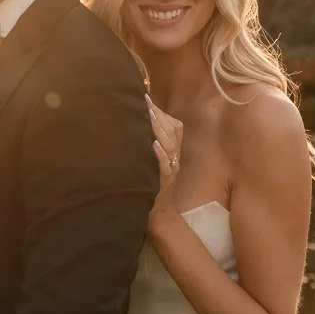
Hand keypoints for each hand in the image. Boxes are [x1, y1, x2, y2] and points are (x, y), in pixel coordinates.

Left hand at [146, 98, 182, 226]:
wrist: (159, 214)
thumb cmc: (153, 186)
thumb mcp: (155, 163)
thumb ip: (152, 145)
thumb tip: (138, 125)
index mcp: (174, 153)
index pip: (174, 127)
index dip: (163, 113)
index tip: (148, 99)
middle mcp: (175, 159)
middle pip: (173, 133)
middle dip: (159, 115)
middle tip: (145, 101)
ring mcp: (171, 170)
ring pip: (170, 146)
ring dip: (160, 130)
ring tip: (149, 115)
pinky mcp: (164, 183)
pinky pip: (165, 167)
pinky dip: (160, 155)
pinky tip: (154, 145)